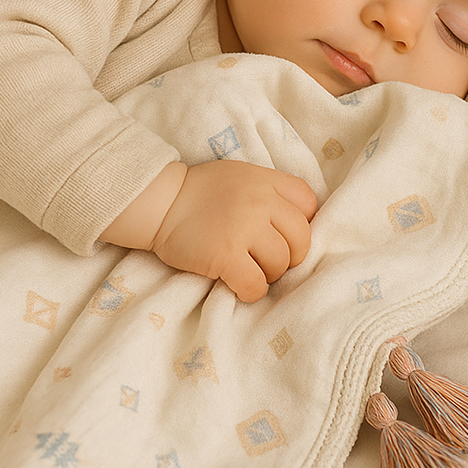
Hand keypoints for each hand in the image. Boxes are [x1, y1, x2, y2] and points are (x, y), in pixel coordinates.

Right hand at [150, 160, 316, 301]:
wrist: (159, 203)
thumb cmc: (199, 193)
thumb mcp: (240, 176)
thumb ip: (268, 192)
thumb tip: (298, 224)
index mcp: (265, 180)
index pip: (308, 204)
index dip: (300, 225)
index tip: (282, 235)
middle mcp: (260, 201)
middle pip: (301, 240)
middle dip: (289, 256)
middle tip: (267, 260)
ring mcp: (243, 228)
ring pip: (280, 265)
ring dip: (267, 274)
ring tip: (247, 268)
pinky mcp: (225, 255)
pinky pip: (256, 285)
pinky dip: (250, 291)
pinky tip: (236, 283)